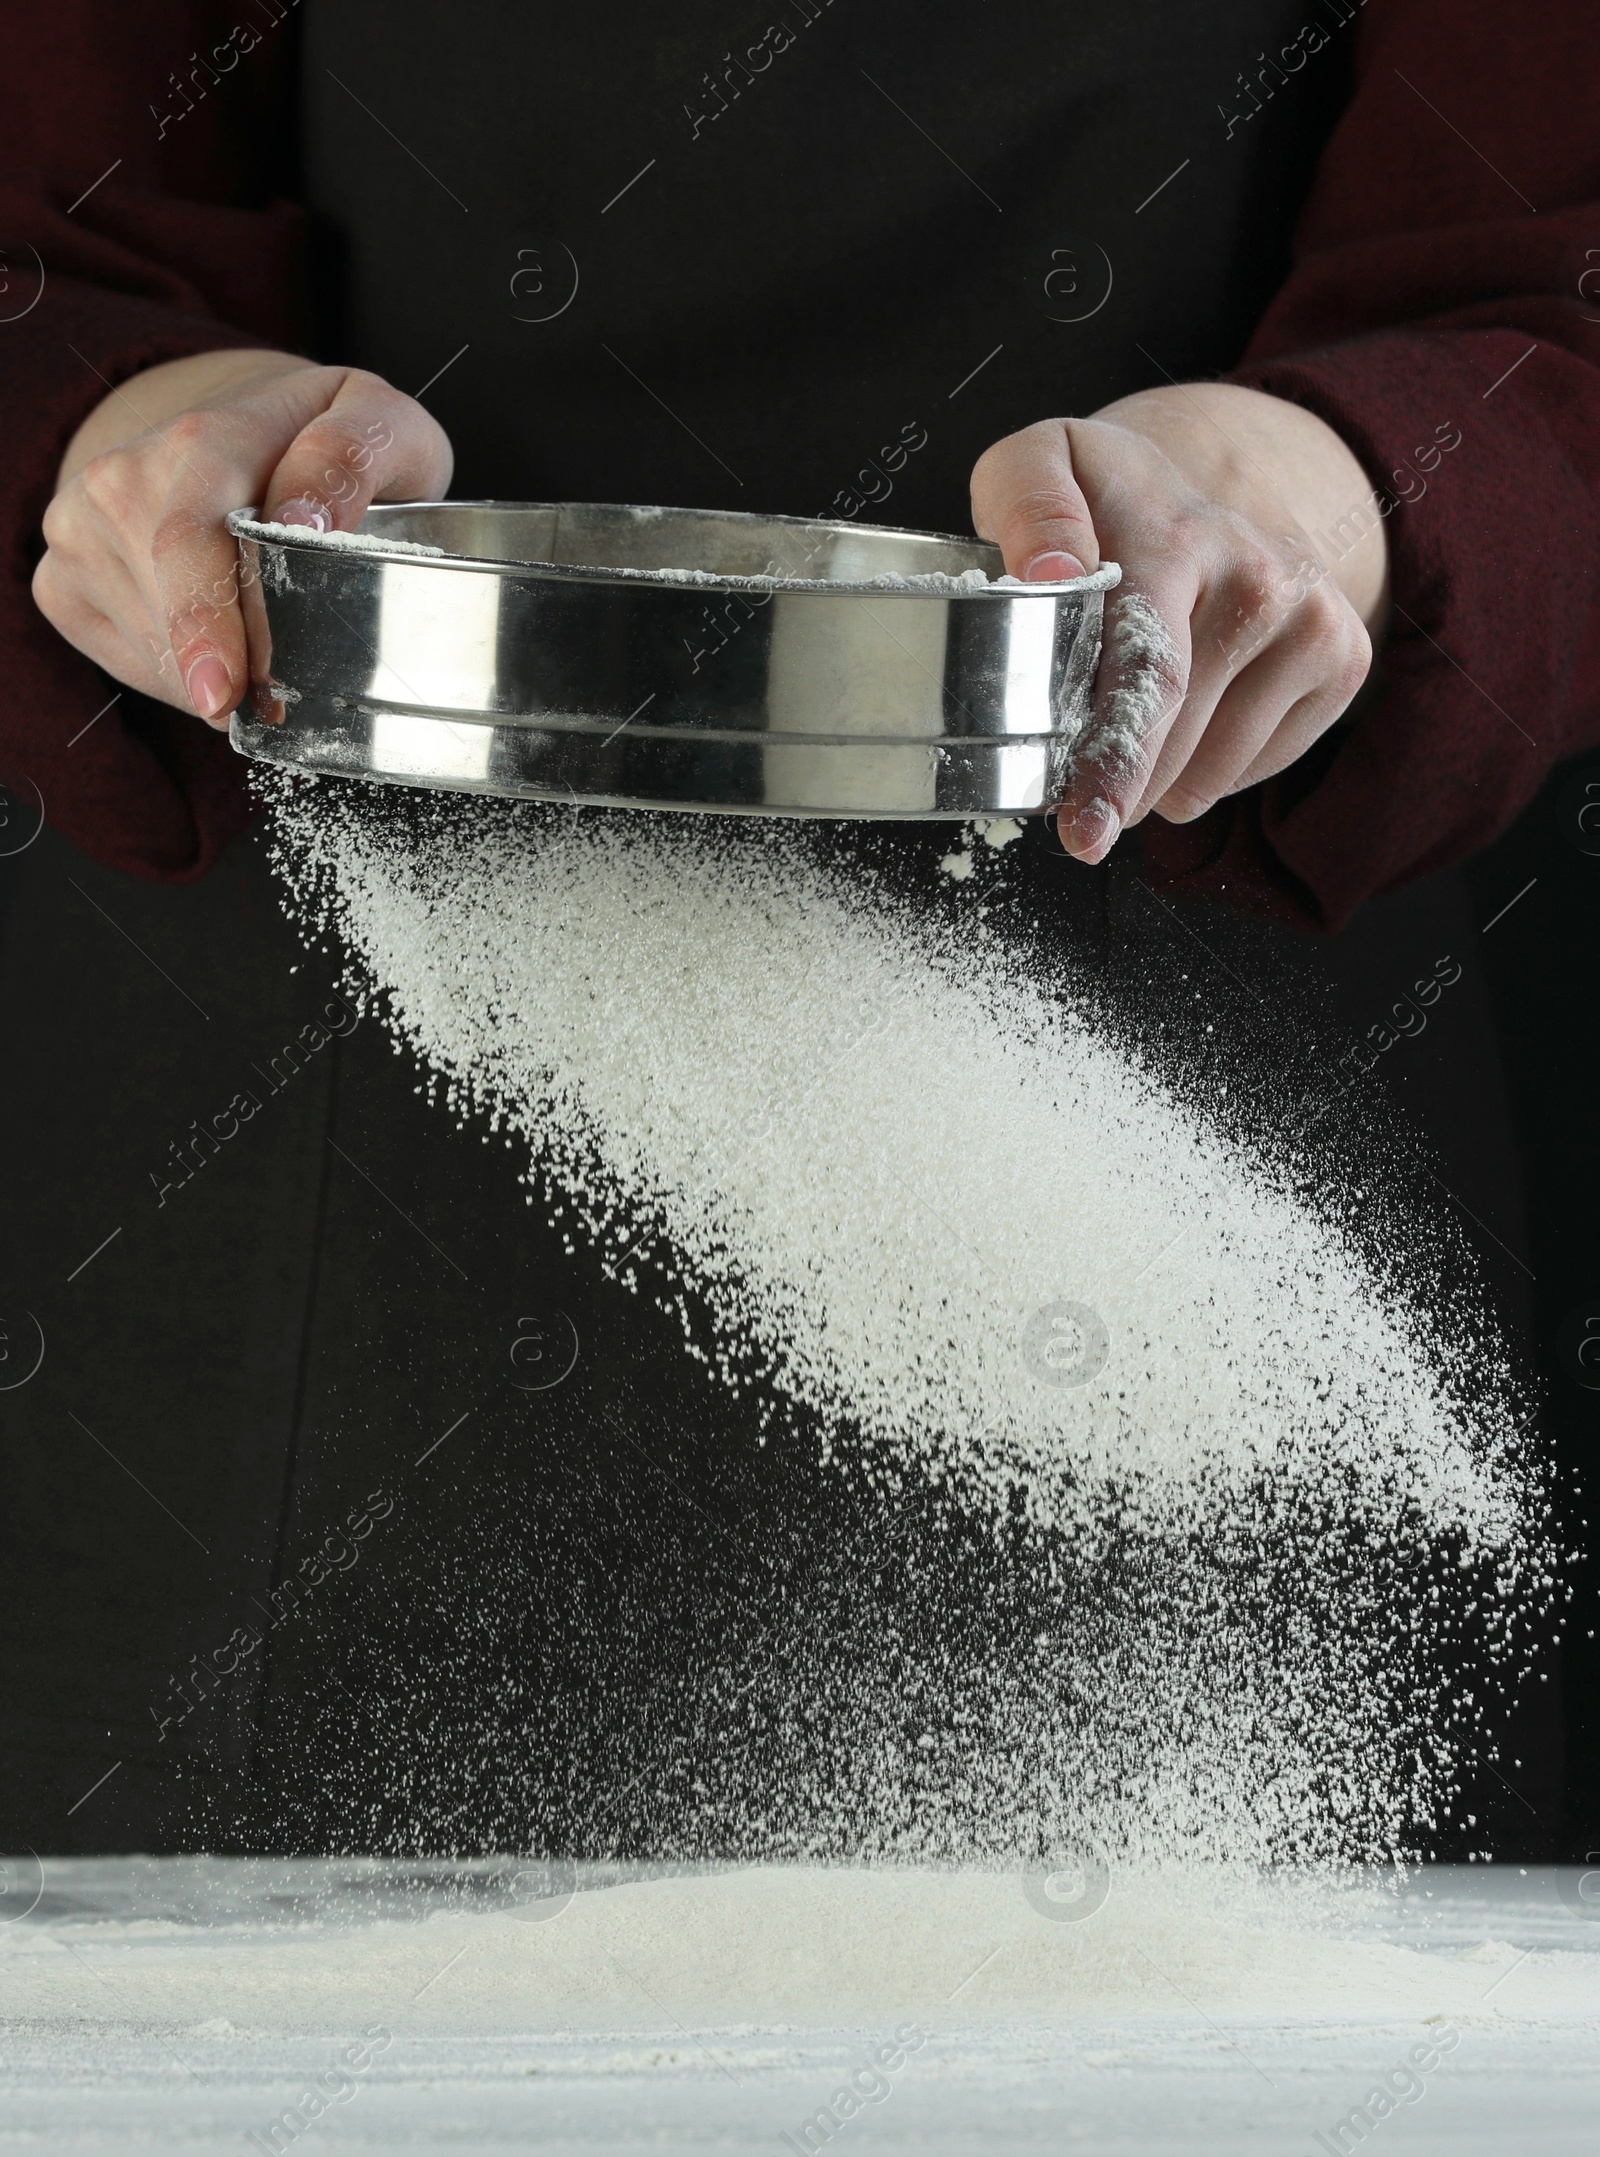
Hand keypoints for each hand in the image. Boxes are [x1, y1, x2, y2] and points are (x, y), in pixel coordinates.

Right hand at [34, 350, 452, 729]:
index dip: (205, 623)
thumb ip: (349, 458)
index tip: (225, 694)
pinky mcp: (62, 575)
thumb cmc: (327, 444)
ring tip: (266, 646)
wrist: (252, 434)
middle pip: (172, 612)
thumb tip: (302, 520)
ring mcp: (82, 525)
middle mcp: (126, 478)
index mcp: (206, 439)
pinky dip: (181, 677)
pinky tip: (217, 643)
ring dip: (218, 677)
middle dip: (233, 674)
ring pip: (154, 650)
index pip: (190, 541)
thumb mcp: (377, 426)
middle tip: (284, 704)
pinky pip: (128, 661)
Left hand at [970, 384, 1388, 860]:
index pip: (1149, 673)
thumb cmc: (1104, 501)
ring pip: (1215, 769)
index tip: (1086, 833)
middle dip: (1119, 786)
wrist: (1209, 483)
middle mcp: (1260, 577)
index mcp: (1176, 538)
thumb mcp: (1036, 464)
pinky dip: (1209, 772)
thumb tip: (1052, 574)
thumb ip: (1026, 506)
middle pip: (1178, 737)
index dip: (1114, 764)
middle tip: (1076, 790)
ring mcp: (1312, 619)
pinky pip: (1259, 767)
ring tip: (1129, 739)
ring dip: (1158, 785)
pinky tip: (1189, 723)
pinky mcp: (1344, 657)